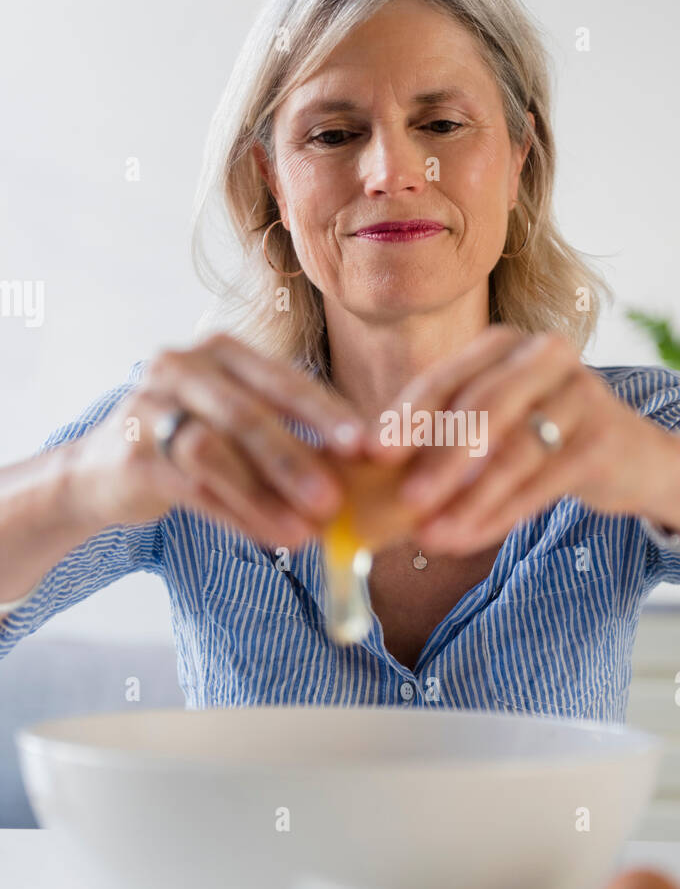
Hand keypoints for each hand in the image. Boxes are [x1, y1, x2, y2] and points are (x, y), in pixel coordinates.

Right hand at [67, 333, 365, 547]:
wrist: (106, 466)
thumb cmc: (192, 437)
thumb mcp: (239, 419)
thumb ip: (289, 431)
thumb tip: (362, 467)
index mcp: (222, 350)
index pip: (283, 379)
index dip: (325, 414)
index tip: (364, 447)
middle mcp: (182, 367)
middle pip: (246, 414)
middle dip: (294, 460)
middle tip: (333, 500)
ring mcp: (149, 406)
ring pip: (213, 453)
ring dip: (263, 496)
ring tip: (303, 533)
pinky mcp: (131, 453)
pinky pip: (189, 488)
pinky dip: (234, 515)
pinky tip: (267, 537)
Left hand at [365, 325, 679, 554]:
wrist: (636, 458)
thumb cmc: (545, 438)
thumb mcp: (495, 426)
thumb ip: (442, 438)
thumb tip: (367, 471)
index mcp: (505, 344)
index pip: (446, 378)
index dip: (407, 417)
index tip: (372, 453)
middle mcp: (545, 355)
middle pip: (482, 408)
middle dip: (439, 459)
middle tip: (405, 500)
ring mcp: (581, 393)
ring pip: (514, 451)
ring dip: (468, 498)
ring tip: (431, 535)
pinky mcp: (604, 437)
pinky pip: (542, 482)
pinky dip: (501, 515)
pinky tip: (468, 539)